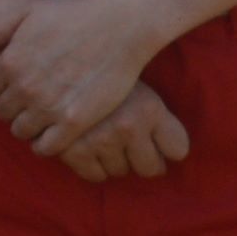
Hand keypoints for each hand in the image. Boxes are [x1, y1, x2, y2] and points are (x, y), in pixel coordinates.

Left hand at [0, 0, 174, 155]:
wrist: (120, 26)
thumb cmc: (73, 15)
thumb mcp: (26, 13)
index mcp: (9, 61)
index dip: (0, 87)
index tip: (16, 85)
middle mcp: (24, 87)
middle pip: (2, 112)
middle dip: (13, 107)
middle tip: (32, 101)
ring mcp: (48, 106)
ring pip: (20, 131)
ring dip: (28, 125)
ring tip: (44, 116)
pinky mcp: (73, 122)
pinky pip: (46, 147)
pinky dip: (45, 144)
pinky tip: (55, 132)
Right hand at [50, 80, 192, 183]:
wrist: (57, 59)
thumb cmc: (103, 70)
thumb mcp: (137, 83)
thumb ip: (156, 116)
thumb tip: (172, 154)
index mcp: (150, 108)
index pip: (178, 150)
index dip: (168, 147)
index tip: (159, 141)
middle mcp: (129, 127)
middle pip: (150, 168)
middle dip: (142, 159)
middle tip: (130, 144)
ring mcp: (100, 140)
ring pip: (120, 172)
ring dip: (115, 160)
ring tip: (105, 138)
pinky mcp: (74, 151)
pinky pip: (94, 176)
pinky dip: (93, 166)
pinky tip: (88, 146)